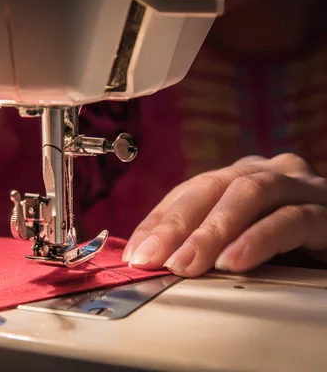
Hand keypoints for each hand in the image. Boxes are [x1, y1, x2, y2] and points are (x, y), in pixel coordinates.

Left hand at [122, 153, 326, 276]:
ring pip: (248, 195)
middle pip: (213, 187)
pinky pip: (291, 219)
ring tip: (188, 263)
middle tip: (153, 259)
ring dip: (212, 231)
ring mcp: (300, 188)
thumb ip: (202, 245)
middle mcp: (268, 174)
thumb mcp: (237, 244)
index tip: (136, 253)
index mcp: (241, 178)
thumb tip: (147, 257)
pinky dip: (258, 239)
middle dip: (177, 225)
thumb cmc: (290, 249)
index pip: (189, 191)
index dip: (159, 221)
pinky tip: (235, 260)